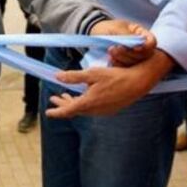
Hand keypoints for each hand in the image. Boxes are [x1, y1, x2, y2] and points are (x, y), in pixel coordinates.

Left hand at [47, 49, 174, 117]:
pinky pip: (92, 109)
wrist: (138, 83)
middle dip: (63, 104)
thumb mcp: (92, 73)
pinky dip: (84, 103)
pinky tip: (83, 95)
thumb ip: (74, 77)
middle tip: (54, 98)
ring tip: (65, 95)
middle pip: (74, 110)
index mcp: (88, 103)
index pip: (68, 110)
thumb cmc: (115, 76)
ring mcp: (103, 111)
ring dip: (73, 103)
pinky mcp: (110, 109)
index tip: (48, 112)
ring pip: (83, 109)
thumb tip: (57, 76)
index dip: (57, 112)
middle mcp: (95, 110)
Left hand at [89, 19, 155, 65]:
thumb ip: (127, 35)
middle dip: (130, 53)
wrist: (96, 33)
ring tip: (110, 51)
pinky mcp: (126, 64)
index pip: (152, 42)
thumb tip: (136, 44)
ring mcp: (134, 56)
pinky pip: (127, 69)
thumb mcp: (117, 28)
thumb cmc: (108, 28)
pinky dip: (119, 65)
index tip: (135, 48)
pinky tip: (110, 59)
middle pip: (145, 55)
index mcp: (141, 34)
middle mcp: (141, 46)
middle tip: (115, 48)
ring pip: (136, 64)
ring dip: (123, 59)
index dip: (146, 47)